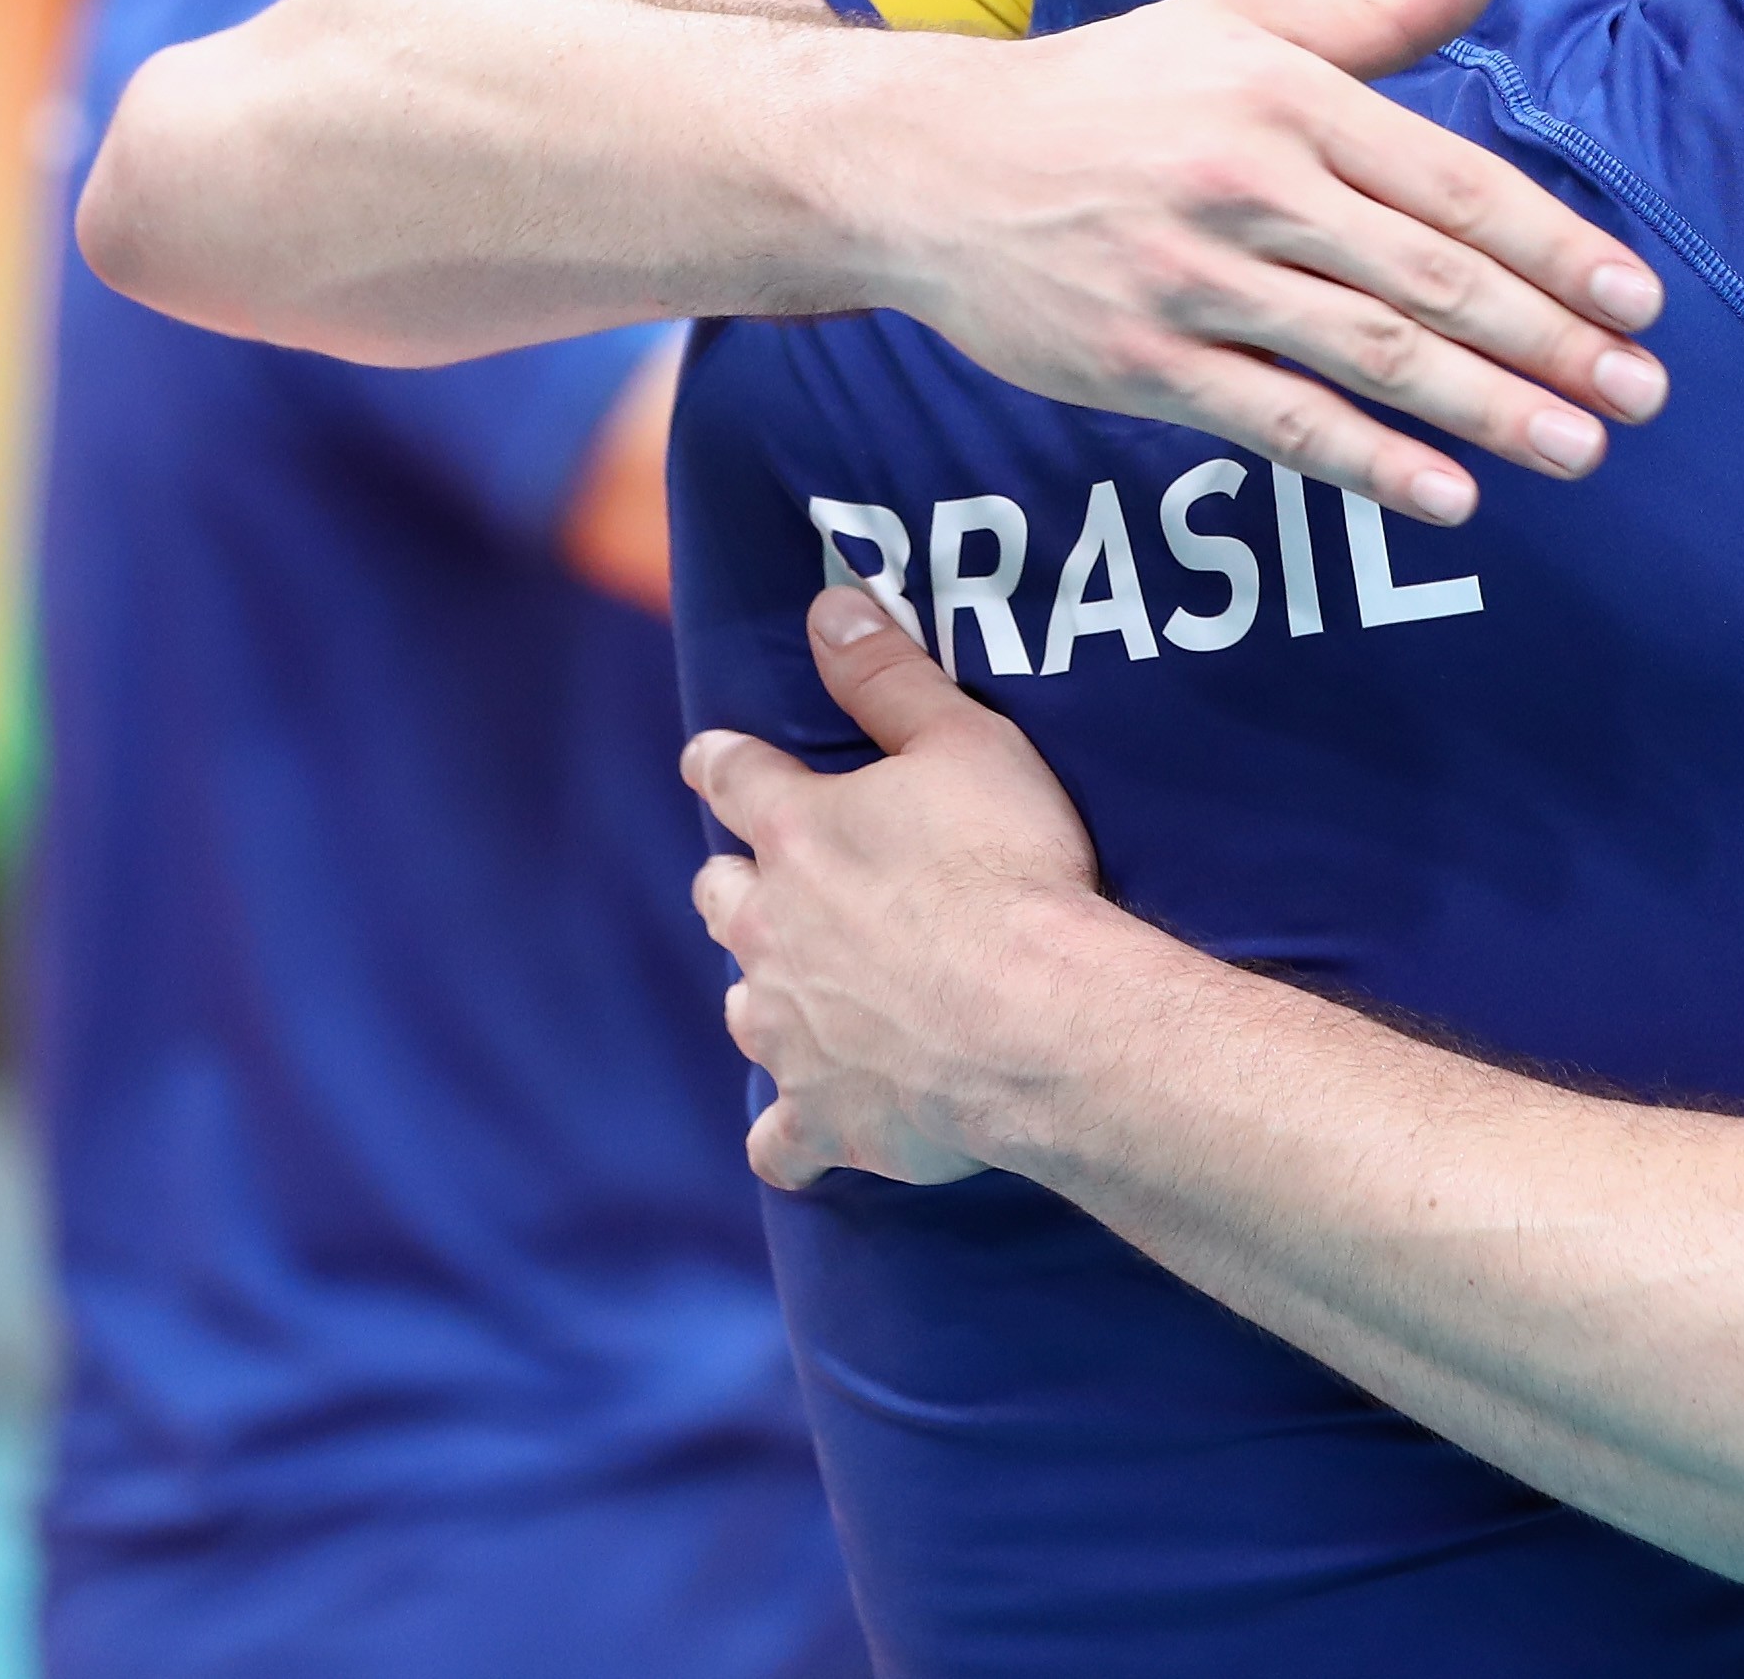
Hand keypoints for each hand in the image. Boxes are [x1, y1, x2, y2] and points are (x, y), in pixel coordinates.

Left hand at [688, 590, 1111, 1189]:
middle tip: (768, 881)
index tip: (711, 757)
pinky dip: (789, 1137)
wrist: (1033, 1022)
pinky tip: (802, 1140)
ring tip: (796, 994)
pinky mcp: (825, 1115)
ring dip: (764, 993)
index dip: (723, 762)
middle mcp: (770, 931)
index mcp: (797, 832)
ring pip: (743, 1008)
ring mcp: (789, 1031)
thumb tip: (827, 602)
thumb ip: (890, 676)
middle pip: (720, 897)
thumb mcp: (965, 741)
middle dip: (736, 883)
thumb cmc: (1008, 869)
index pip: (733, 777)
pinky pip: (781, 1141)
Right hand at [852, 0, 1671, 527]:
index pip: (1455, 183)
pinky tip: (1449, 492)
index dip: (1558, 247)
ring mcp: (1192, 280)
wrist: (925, 162)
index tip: (1641, 301)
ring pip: (1369, 352)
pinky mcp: (1140, 362)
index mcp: (1289, 97)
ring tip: (1582, 448)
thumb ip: (1379, 11)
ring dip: (1486, 409)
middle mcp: (1249, 184)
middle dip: (1552, 341)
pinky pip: (1275, 419)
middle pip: (1431, 275)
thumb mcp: (1240, 21)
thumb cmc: (1107, 88)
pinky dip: (1368, 461)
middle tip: (1644, 395)